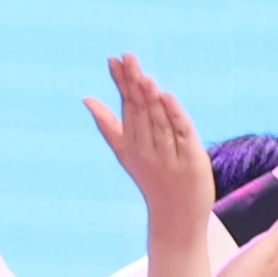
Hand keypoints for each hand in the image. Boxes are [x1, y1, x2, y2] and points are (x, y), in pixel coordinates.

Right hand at [84, 53, 222, 228]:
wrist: (175, 219)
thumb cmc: (152, 181)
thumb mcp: (125, 154)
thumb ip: (108, 125)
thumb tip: (86, 98)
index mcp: (131, 143)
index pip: (126, 106)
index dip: (121, 82)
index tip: (115, 59)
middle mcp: (147, 148)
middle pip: (141, 110)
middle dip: (134, 83)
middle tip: (129, 57)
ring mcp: (169, 155)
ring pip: (158, 121)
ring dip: (150, 98)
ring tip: (143, 76)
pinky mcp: (191, 161)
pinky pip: (182, 134)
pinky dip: (174, 115)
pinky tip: (167, 97)